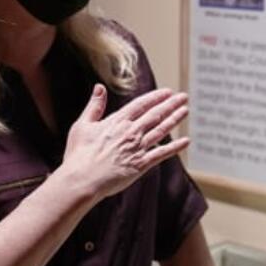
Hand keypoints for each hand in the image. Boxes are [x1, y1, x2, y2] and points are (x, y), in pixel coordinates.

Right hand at [60, 84, 189, 201]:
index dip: (156, 97)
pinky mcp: (141, 164)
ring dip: (175, 119)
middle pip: (155, 114)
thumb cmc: (79, 154)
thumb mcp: (83, 125)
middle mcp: (131, 132)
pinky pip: (162, 153)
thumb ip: (94, 106)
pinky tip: (186, 141)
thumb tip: (99, 87)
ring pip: (161, 130)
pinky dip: (175, 147)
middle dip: (171, 104)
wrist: (83, 178)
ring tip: (185, 110)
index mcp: (117, 122)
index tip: (168, 92)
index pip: (141, 105)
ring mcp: (138, 148)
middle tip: (184, 97)